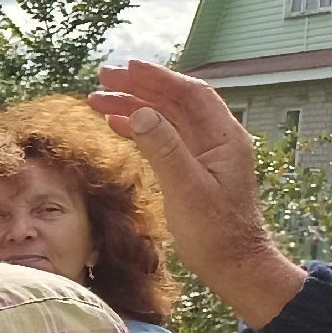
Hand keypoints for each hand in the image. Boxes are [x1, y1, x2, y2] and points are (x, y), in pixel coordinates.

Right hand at [91, 60, 308, 326]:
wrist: (233, 264)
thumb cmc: (215, 232)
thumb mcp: (187, 189)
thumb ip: (164, 148)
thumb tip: (139, 113)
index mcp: (225, 138)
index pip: (189, 94)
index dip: (157, 78)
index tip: (125, 68)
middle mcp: (217, 139)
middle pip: (175, 101)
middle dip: (140, 87)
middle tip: (103, 78)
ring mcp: (205, 154)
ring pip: (167, 118)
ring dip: (135, 105)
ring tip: (98, 99)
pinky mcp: (192, 169)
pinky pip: (164, 138)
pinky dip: (140, 127)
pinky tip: (116, 124)